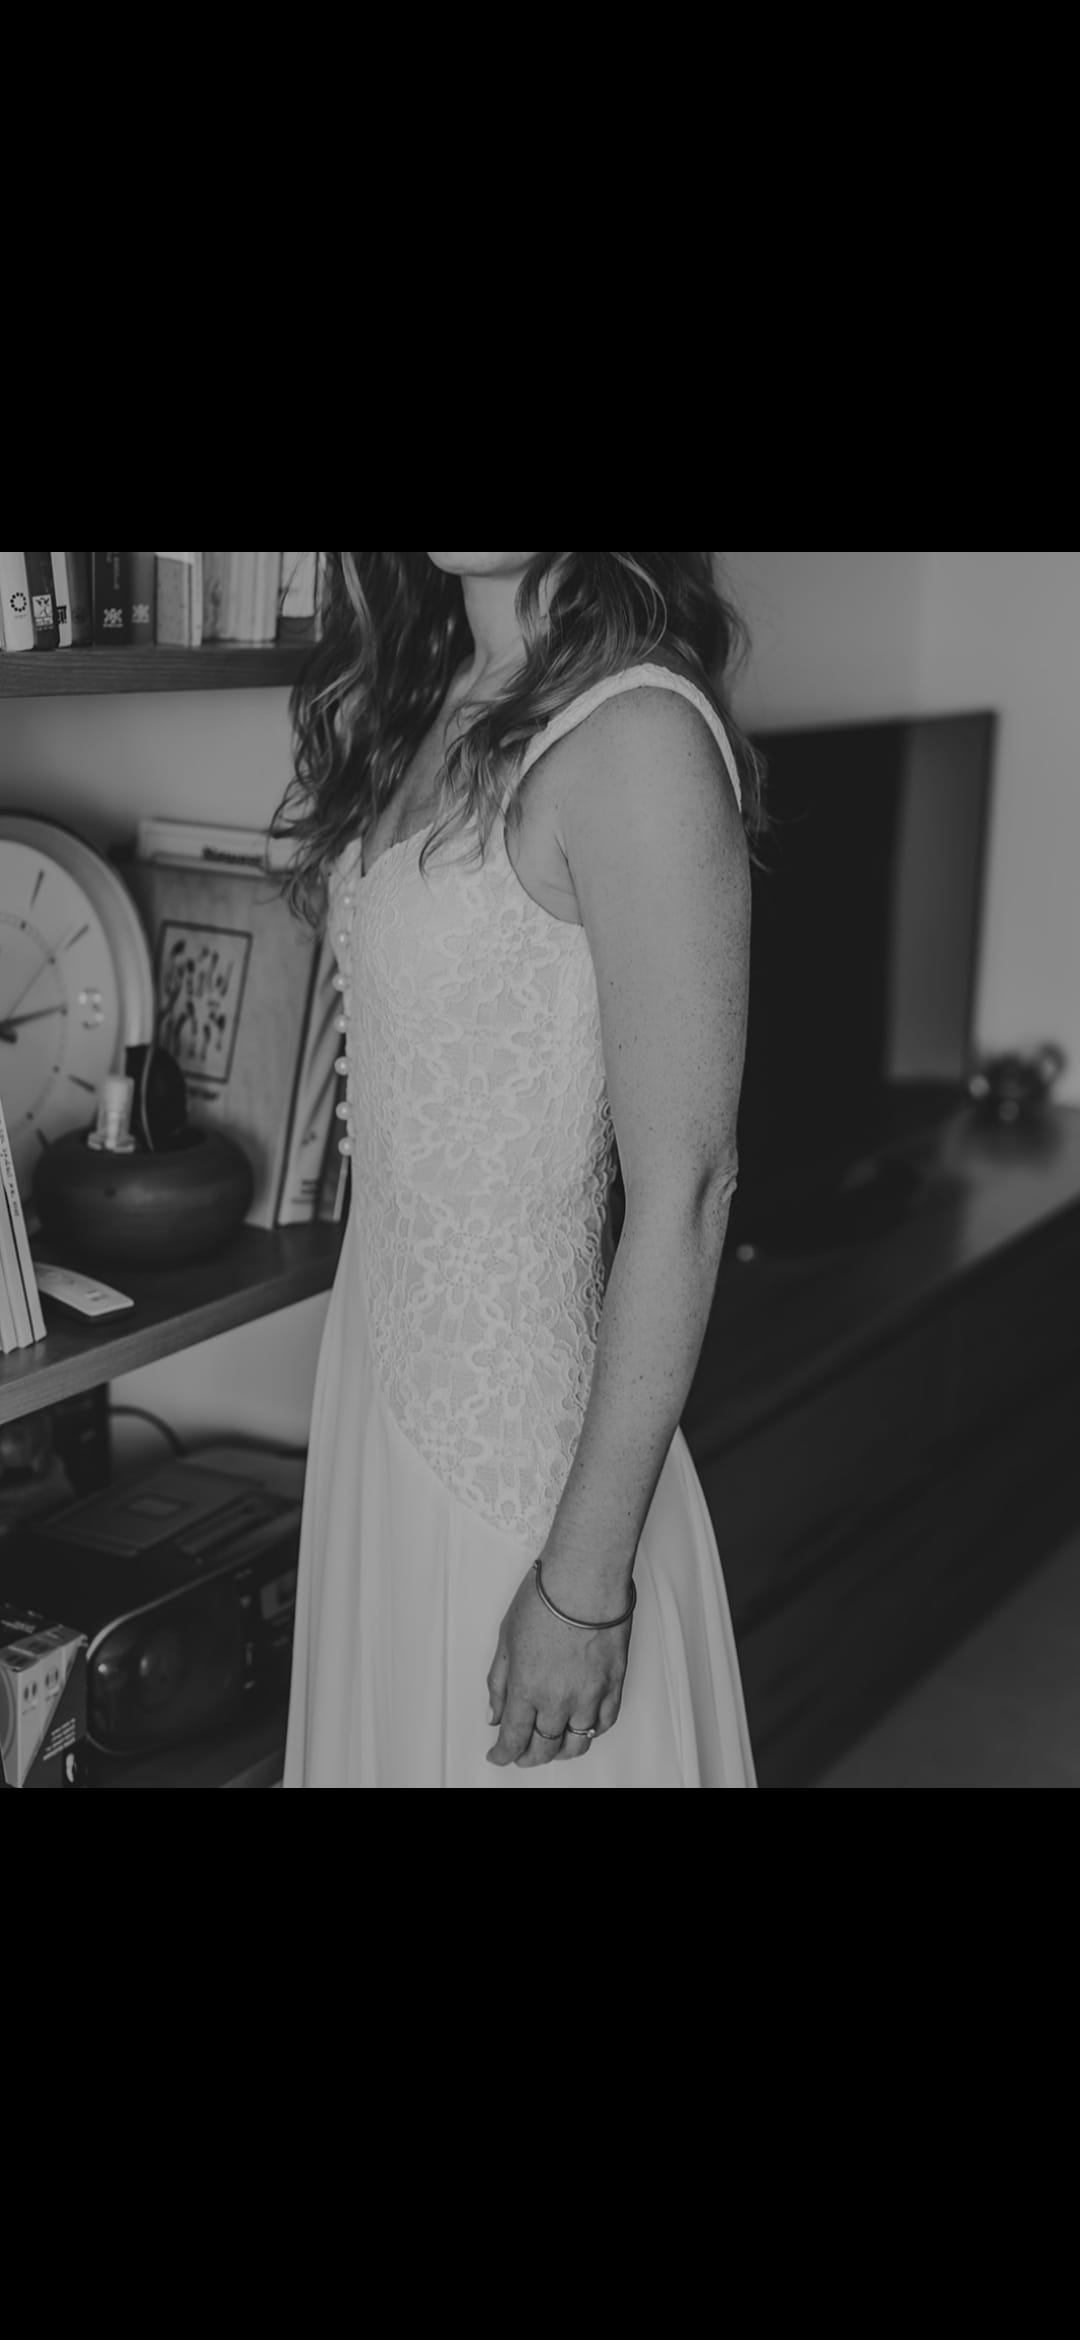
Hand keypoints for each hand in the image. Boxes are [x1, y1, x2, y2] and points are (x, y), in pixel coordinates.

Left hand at [485, 1554, 634, 1767]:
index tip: (498, 1755)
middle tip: (521, 1754)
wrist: (586, 1579)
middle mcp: (558, 1700)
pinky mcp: (614, 1684)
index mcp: (527, 1689)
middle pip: (544, 1748)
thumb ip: (499, 1682)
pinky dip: (592, 1731)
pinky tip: (583, 1727)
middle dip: (528, 1757)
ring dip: (561, 1751)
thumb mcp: (505, 1639)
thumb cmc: (545, 1598)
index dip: (503, 1754)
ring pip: (577, 1743)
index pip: (513, 1739)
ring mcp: (590, 1695)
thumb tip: (495, 1713)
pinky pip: (605, 1722)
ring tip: (552, 1746)